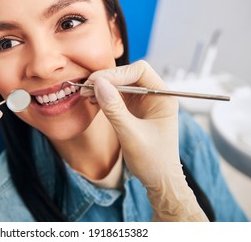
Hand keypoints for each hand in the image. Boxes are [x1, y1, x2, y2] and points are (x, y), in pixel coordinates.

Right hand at [81, 61, 207, 220]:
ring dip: (103, 87)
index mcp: (163, 97)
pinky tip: (93, 100)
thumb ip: (115, 109)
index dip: (117, 74)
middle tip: (87, 87)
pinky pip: (117, 96)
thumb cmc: (153, 161)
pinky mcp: (134, 110)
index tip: (97, 81)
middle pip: (129, 75)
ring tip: (86, 94)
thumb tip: (98, 84)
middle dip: (107, 79)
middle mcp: (155, 96)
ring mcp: (144, 102)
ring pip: (121, 84)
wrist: (159, 179)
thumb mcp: (132, 135)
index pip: (140, 71)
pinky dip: (104, 97)